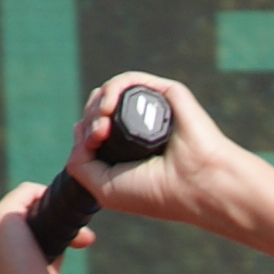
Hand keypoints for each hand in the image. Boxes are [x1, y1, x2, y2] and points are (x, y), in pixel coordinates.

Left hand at [70, 73, 247, 228]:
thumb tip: (78, 128)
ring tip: (102, 126)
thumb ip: (80, 163)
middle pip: (98, 107)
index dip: (83, 132)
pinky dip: (111, 89)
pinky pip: (128, 80)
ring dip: (96, 105)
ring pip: (109, 92)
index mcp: (128, 150)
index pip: (94, 127)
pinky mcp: (166, 93)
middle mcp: (140, 127)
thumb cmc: (156, 193)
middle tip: (96, 138)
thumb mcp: (104, 188)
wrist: (196, 186)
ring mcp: (152, 110)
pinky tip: (108, 108)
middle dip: (89, 118)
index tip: (89, 146)